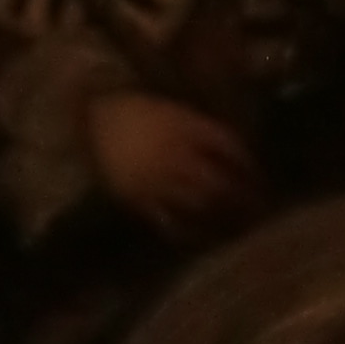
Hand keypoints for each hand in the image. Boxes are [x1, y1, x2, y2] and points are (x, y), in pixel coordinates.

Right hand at [82, 90, 263, 241]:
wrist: (84, 117)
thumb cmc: (126, 107)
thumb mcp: (166, 106)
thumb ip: (195, 125)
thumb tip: (228, 147)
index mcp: (184, 125)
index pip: (228, 146)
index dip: (247, 163)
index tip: (260, 175)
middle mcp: (176, 154)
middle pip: (220, 179)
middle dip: (244, 196)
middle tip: (261, 209)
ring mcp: (156, 179)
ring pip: (200, 202)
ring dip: (223, 216)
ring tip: (239, 228)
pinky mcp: (138, 199)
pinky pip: (168, 220)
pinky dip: (189, 231)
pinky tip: (201, 237)